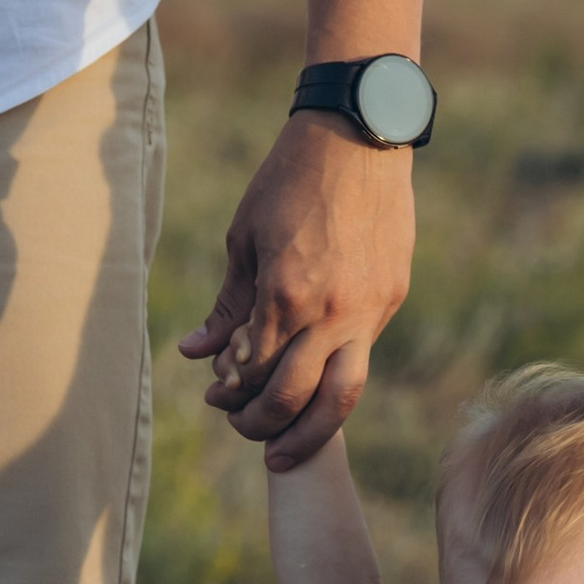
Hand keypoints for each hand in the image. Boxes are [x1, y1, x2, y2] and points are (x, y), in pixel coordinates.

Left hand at [179, 111, 412, 470]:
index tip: (216, 397)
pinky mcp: (390, 299)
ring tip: (284, 450)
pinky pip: (362, 355)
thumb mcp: (244, 240)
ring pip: (343, 397)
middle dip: (261, 425)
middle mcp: (331, 313)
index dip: (230, 393)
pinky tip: (315, 383)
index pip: (254, 372)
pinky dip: (334, 378)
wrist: (359, 134)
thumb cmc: (289, 179)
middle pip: (295, 399)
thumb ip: (226, 307)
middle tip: (244, 431)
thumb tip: (194, 354)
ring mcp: (368, 309)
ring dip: (309, 433)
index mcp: (285, 295)